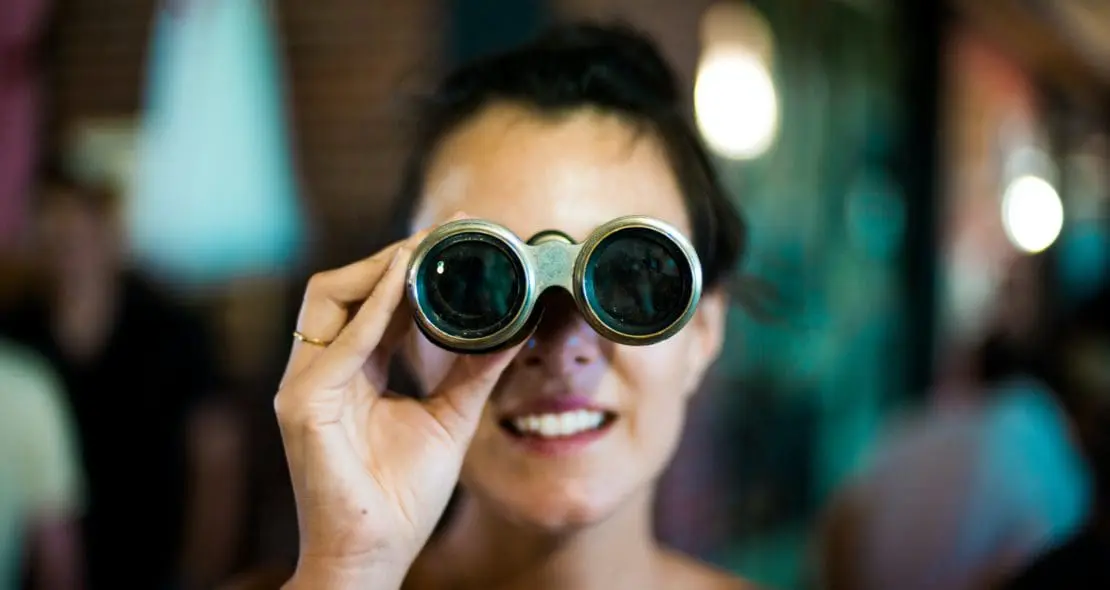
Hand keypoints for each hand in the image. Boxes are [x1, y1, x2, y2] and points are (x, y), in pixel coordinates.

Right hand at [275, 220, 518, 588]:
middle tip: (442, 234)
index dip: (406, 268)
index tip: (452, 240)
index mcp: (351, 373)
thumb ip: (474, 371)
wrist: (375, 554)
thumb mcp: (450, 418)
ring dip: (377, 269)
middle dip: (388, 256)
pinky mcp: (303, 406)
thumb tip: (516, 328)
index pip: (371, 303)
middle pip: (340, 289)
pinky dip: (373, 310)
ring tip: (424, 248)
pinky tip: (405, 281)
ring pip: (327, 300)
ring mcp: (304, 387)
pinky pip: (339, 344)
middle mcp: (321, 372)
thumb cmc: (401, 496)